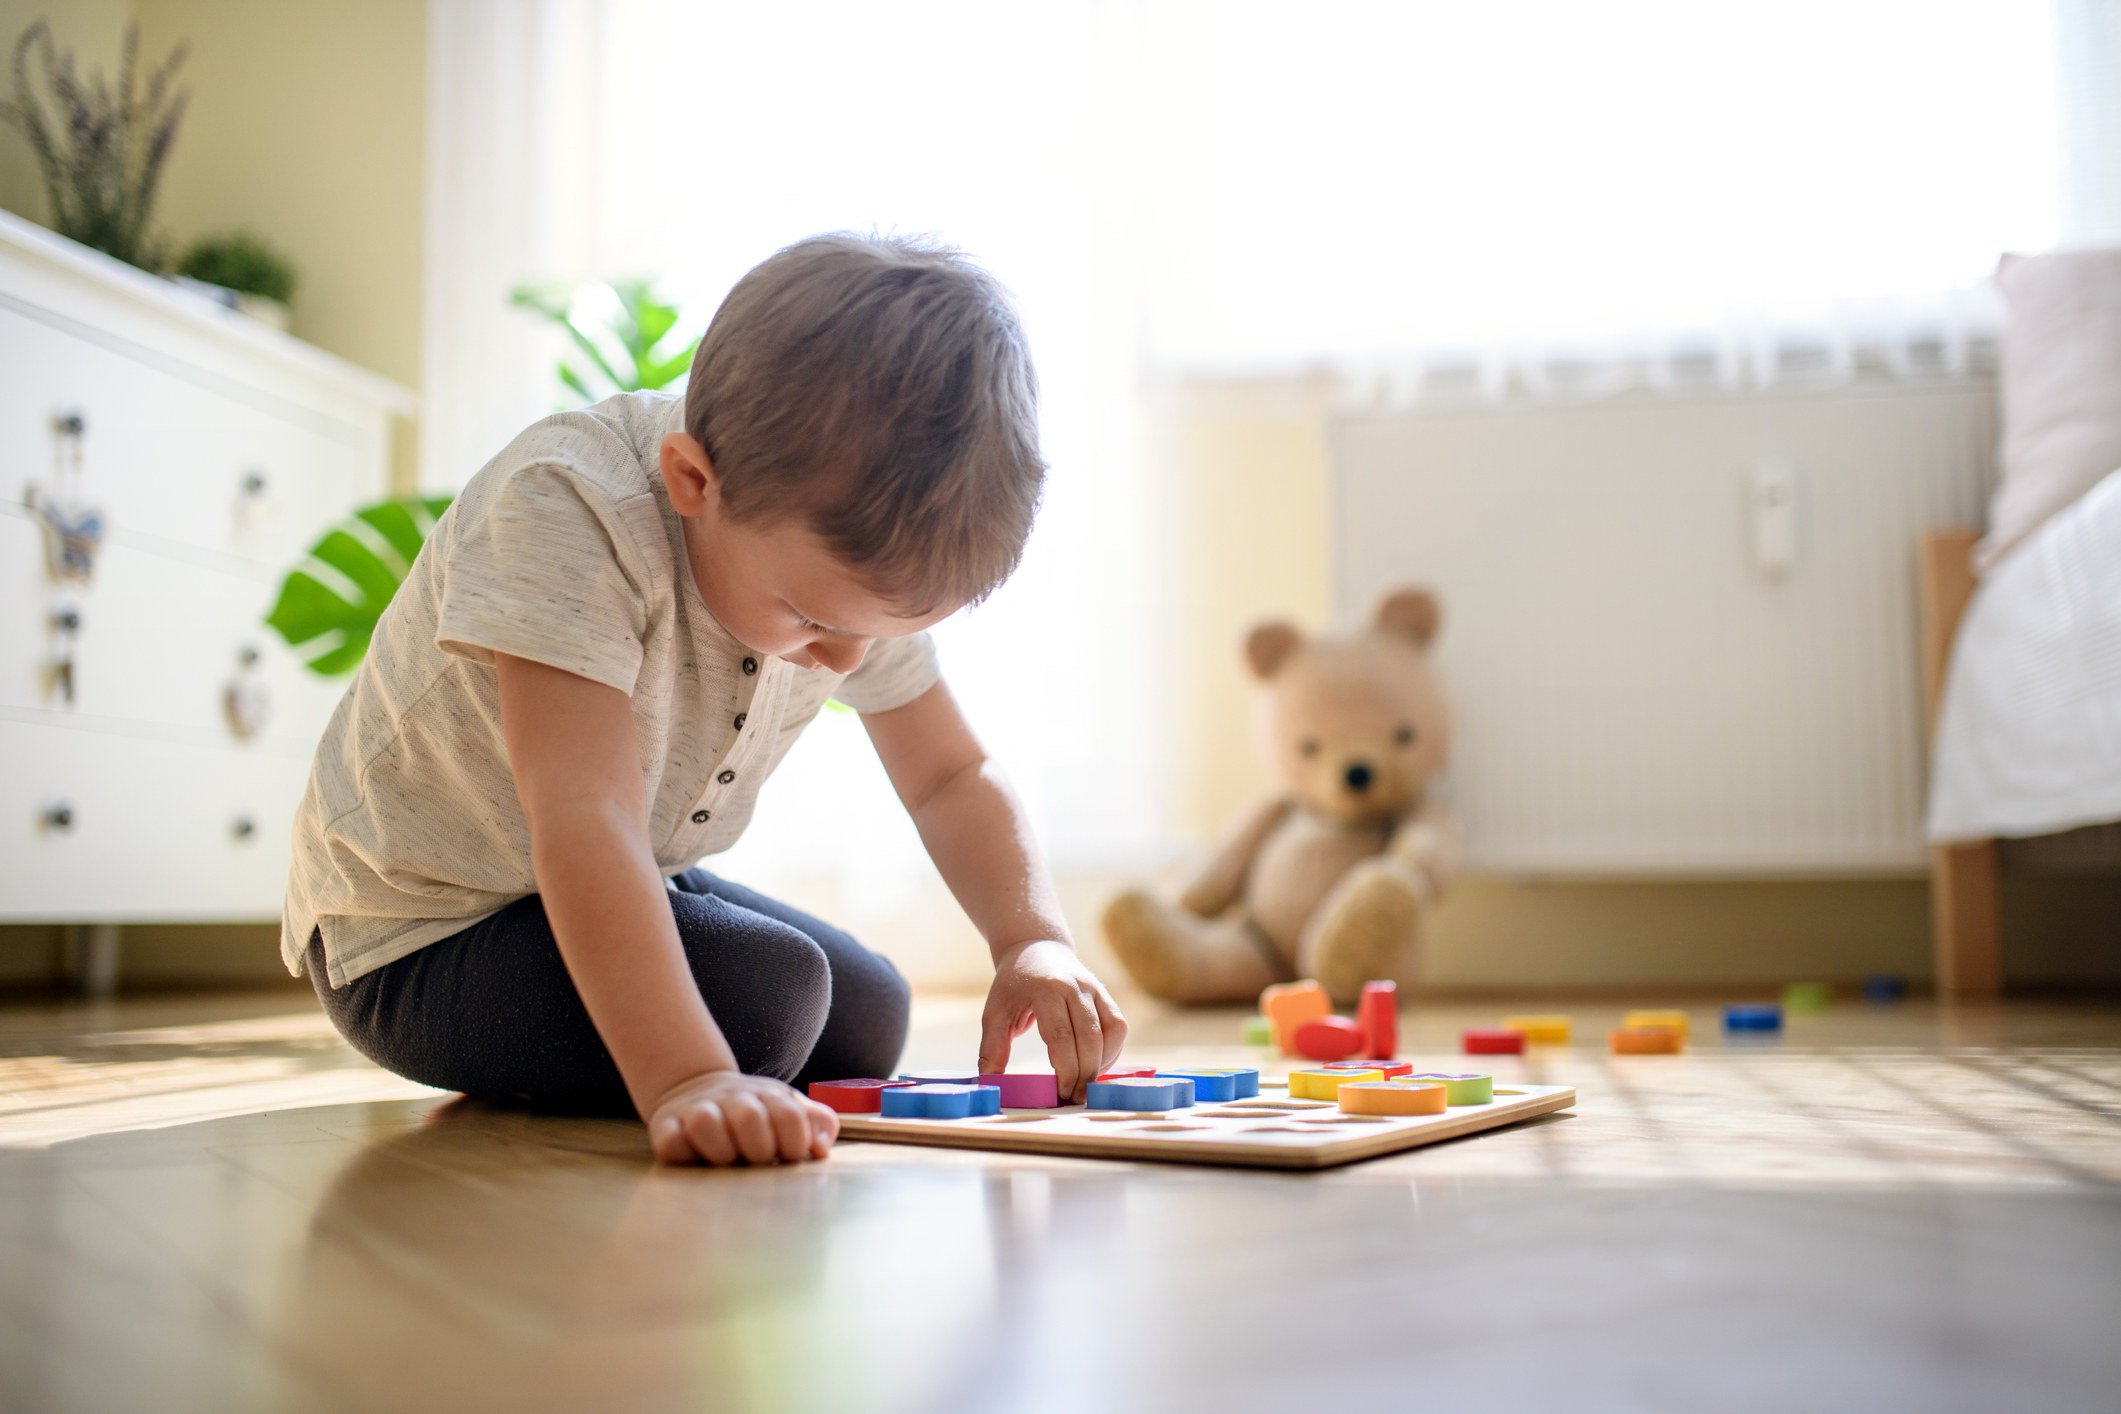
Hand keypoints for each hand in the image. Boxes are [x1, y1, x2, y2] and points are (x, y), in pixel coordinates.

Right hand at [647, 1069, 838, 1165]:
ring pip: (706, 1124)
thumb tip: (820, 1149)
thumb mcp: (789, 1110)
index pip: (790, 1116)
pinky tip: (696, 1157)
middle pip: (750, 1119)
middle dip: (759, 1150)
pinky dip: (684, 1153)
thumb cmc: (754, 1112)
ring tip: (727, 1160)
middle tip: (757, 1160)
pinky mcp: (666, 1127)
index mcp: (768, 1096)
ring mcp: (696, 1111)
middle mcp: (732, 1099)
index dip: (795, 1144)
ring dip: (721, 1151)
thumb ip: (818, 1123)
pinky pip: (671, 1141)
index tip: (788, 1156)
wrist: (696, 1089)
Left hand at [979, 939, 1128, 1103]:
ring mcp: (1094, 989)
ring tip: (1086, 1085)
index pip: (1060, 1035)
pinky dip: (1112, 1050)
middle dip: (1085, 1073)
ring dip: (1102, 1063)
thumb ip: (991, 1049)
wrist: (1035, 948)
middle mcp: (1075, 986)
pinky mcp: (1106, 994)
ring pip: (1111, 1031)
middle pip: (1089, 1037)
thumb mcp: (994, 1013)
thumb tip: (991, 1084)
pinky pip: (1118, 1026)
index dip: (1064, 1069)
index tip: (1060, 1093)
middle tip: (1075, 1098)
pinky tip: (1096, 1066)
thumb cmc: (1013, 985)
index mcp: (1045, 990)